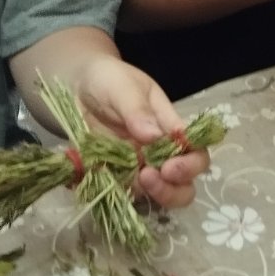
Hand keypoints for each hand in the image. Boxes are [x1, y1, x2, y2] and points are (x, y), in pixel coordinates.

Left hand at [76, 54, 208, 210]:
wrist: (79, 85)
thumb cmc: (109, 80)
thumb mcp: (123, 87)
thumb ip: (137, 110)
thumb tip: (154, 137)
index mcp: (170, 127)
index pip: (195, 152)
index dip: (190, 165)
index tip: (170, 167)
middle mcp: (160, 152)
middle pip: (184, 183)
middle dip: (174, 189)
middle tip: (150, 177)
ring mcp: (139, 167)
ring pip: (161, 195)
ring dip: (153, 195)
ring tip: (136, 181)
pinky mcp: (118, 176)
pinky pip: (128, 194)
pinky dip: (123, 195)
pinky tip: (109, 182)